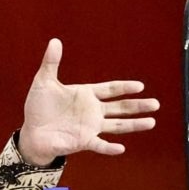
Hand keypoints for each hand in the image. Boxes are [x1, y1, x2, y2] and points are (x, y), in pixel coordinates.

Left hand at [15, 39, 158, 163]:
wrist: (32, 131)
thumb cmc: (39, 107)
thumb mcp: (44, 82)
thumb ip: (51, 63)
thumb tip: (55, 41)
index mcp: (86, 94)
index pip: (110, 89)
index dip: (124, 87)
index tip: (140, 86)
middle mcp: (93, 111)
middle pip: (120, 107)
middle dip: (138, 106)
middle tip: (156, 104)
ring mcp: (90, 127)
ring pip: (117, 125)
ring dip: (134, 124)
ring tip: (151, 122)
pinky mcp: (83, 141)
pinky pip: (99, 145)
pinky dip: (110, 147)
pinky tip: (121, 148)